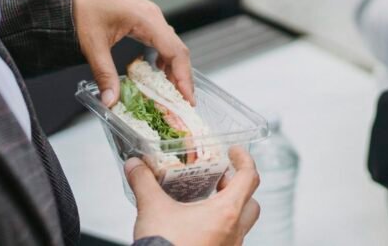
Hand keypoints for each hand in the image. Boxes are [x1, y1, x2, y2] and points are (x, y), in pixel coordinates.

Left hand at [72, 0, 193, 106]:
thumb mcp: (93, 43)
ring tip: (171, 92)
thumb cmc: (82, 3)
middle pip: (178, 50)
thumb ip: (104, 73)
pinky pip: (160, 39)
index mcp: (147, 19)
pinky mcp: (140, 17)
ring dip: (173, 68)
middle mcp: (153, 16)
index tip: (188, 100)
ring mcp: (148, 15)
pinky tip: (156, 70)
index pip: (176, 52)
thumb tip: (110, 101)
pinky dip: (163, 57)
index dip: (184, 78)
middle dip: (182, 77)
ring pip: (170, 45)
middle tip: (183, 103)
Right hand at [128, 147, 260, 245]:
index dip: (245, 159)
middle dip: (239, 188)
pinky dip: (220, 228)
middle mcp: (234, 232)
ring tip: (207, 202)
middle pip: (252, 203)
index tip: (234, 152)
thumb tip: (135, 165)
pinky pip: (229, 240)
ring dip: (230, 209)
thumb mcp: (152, 208)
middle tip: (221, 180)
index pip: (249, 178)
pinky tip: (199, 226)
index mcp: (226, 212)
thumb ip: (143, 181)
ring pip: (242, 224)